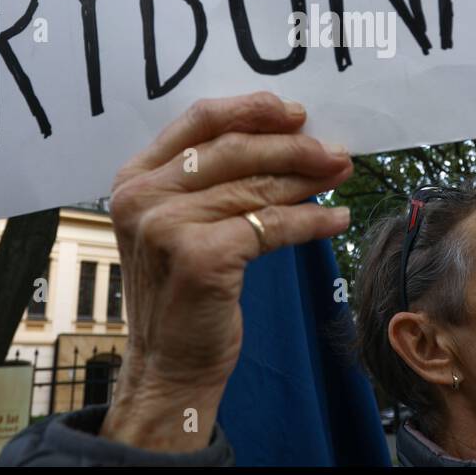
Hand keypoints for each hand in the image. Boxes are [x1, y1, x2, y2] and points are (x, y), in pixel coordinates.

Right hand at [100, 92, 352, 451]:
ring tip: (341, 175)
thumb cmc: (183, 290)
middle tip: (334, 150)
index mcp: (134, 178)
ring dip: (308, 179)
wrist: (169, 364)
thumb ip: (210, 180)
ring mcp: (167, 227)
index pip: (198, 121)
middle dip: (292, 146)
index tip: (296, 113)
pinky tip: (338, 219)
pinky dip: (312, 220)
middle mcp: (142, 197)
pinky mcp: (201, 257)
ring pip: (256, 187)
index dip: (252, 111)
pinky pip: (271, 225)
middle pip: (233, 149)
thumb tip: (289, 138)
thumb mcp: (180, 223)